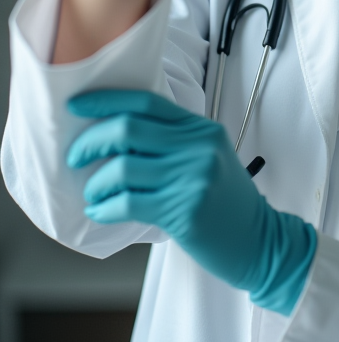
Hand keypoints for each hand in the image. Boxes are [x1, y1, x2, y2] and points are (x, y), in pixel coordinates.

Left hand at [67, 90, 316, 315]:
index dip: (107, 101)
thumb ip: (173, 141)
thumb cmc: (225, 201)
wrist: (259, 240)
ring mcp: (192, 178)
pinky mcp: (183, 211)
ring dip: (96, 181)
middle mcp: (197, 147)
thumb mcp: (207, 157)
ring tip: (94, 192)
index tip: (78, 107)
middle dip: (91, 142)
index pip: (147, 101)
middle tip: (76, 157)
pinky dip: (104, 208)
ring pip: (123, 167)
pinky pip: (128, 203)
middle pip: (129, 129)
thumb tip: (115, 133)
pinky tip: (100, 211)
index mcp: (201, 129)